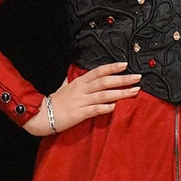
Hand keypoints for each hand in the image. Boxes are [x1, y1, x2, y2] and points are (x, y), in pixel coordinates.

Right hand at [24, 62, 141, 135]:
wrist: (42, 115)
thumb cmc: (55, 102)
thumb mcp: (65, 87)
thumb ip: (76, 82)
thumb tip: (81, 75)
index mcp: (79, 82)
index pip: (98, 72)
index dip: (112, 68)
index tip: (125, 65)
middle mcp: (81, 89)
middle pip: (105, 82)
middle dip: (122, 79)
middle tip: (137, 77)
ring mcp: (81, 101)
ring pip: (104, 95)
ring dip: (120, 93)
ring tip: (134, 91)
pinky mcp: (79, 114)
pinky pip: (95, 110)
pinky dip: (106, 107)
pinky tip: (116, 107)